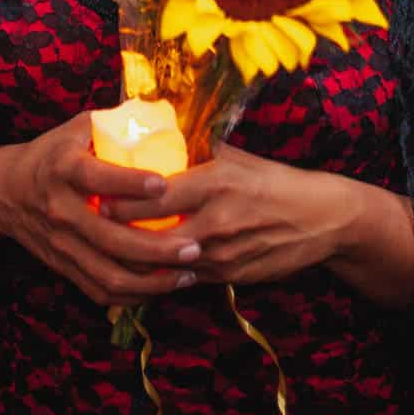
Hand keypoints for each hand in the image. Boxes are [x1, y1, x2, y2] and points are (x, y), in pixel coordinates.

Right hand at [0, 113, 202, 307]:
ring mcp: (62, 244)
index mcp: (64, 169)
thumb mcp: (77, 129)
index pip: (96, 178)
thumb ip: (115, 123)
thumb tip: (164, 113)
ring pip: (109, 273)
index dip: (130, 183)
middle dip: (157, 248)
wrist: (6, 192)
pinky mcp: (64, 266)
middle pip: (111, 238)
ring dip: (153, 279)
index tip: (164, 184)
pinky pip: (100, 290)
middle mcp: (61, 210)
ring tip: (189, 272)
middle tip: (195, 246)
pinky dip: (135, 294)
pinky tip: (164, 287)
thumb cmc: (53, 153)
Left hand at [103, 143, 354, 286]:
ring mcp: (223, 254)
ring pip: (164, 264)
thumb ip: (198, 154)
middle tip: (91, 228)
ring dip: (135, 260)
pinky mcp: (230, 276)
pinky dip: (162, 274)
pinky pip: (185, 278)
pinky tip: (142, 268)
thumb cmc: (274, 181)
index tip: (96, 194)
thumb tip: (159, 136)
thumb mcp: (236, 159)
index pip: (155, 194)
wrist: (322, 218)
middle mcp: (217, 220)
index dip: (120, 198)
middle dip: (117, 236)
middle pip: (152, 236)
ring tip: (106, 249)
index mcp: (216, 182)